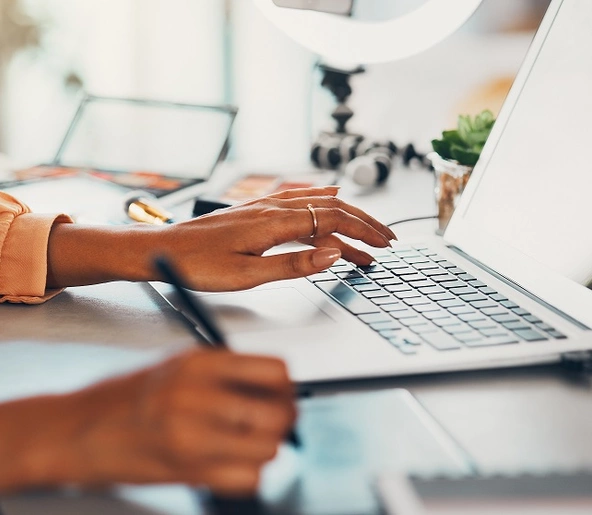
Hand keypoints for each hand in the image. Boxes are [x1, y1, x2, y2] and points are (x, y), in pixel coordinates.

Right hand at [0, 350, 295, 495]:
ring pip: (268, 449)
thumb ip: (228, 372)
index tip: (283, 394)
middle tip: (274, 423)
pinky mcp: (185, 470)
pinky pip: (247, 479)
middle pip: (279, 413)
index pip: (276, 371)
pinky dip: (246, 475)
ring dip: (266, 449)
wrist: (79, 428)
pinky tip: (229, 463)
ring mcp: (191, 435)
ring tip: (247, 443)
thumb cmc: (132, 394)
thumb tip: (279, 386)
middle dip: (284, 421)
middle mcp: (198, 395)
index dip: (287, 386)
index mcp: (202, 362)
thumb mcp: (181, 364)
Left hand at [159, 186, 396, 290]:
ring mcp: (263, 207)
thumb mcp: (247, 275)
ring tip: (364, 233)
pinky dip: (320, 202)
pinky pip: (297, 201)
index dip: (361, 231)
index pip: (331, 221)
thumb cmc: (198, 264)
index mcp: (274, 224)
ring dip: (344, 217)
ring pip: (315, 206)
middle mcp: (272, 209)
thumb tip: (332, 254)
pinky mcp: (254, 211)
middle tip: (386, 239)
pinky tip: (327, 197)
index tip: (383, 244)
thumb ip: (292, 264)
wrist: (161, 248)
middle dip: (362, 223)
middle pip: (330, 209)